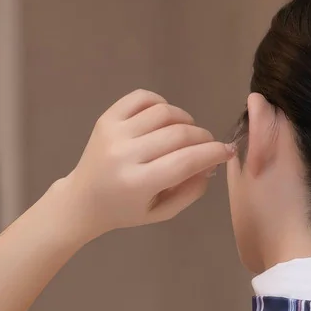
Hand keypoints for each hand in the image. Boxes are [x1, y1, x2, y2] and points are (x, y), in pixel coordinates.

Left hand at [59, 89, 234, 241]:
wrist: (83, 199)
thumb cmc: (125, 211)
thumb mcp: (161, 213)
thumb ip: (190, 191)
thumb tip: (211, 164)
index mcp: (138, 183)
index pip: (185, 161)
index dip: (213, 153)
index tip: (227, 151)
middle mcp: (124, 154)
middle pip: (178, 134)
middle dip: (203, 138)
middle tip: (208, 146)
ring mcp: (114, 132)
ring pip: (164, 112)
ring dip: (185, 120)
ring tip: (187, 133)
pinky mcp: (107, 118)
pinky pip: (142, 98)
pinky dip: (161, 103)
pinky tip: (165, 119)